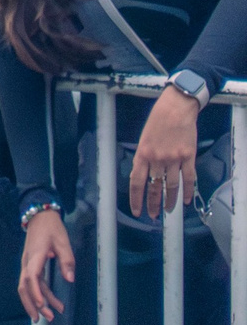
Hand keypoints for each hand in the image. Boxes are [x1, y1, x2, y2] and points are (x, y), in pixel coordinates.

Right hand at [18, 208, 75, 319]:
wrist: (39, 217)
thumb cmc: (52, 228)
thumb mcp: (63, 242)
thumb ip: (67, 261)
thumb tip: (70, 280)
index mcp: (35, 256)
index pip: (32, 277)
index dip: (36, 292)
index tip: (43, 305)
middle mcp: (28, 262)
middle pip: (24, 287)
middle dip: (33, 304)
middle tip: (45, 318)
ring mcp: (28, 264)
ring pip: (27, 287)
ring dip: (36, 302)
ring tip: (50, 316)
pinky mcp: (31, 265)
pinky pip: (32, 283)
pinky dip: (40, 295)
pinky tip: (49, 303)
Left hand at [130, 85, 203, 218]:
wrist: (175, 108)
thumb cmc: (157, 121)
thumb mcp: (144, 139)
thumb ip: (144, 157)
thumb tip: (145, 175)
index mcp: (142, 154)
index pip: (137, 182)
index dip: (136, 199)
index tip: (136, 211)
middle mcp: (157, 158)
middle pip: (154, 187)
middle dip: (152, 204)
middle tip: (153, 216)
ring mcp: (174, 158)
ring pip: (172, 186)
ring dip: (170, 201)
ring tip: (168, 211)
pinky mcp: (188, 156)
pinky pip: (189, 178)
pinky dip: (188, 191)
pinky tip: (187, 201)